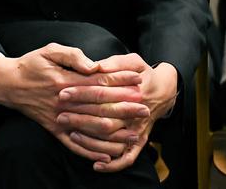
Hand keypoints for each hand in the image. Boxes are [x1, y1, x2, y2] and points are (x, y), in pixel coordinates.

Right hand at [0, 43, 145, 163]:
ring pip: (92, 128)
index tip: (138, 78)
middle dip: (125, 107)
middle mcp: (65, 101)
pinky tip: (107, 155)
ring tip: (135, 133)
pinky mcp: (54, 129)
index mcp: (66, 80)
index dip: (120, 80)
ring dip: (115, 132)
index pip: (99, 81)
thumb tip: (93, 65)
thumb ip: (73, 56)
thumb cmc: (31, 64)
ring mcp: (60, 118)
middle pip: (101, 107)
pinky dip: (91, 150)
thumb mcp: (50, 50)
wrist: (9, 83)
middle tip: (145, 107)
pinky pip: (74, 144)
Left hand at [59, 54, 177, 171]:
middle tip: (61, 116)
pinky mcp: (139, 141)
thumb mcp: (132, 61)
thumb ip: (114, 63)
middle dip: (80, 118)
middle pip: (104, 118)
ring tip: (71, 135)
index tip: (63, 93)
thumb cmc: (143, 73)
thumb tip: (95, 67)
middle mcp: (135, 113)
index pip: (102, 93)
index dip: (81, 93)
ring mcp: (137, 129)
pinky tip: (96, 165)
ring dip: (91, 141)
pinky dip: (113, 164)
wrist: (165, 90)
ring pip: (112, 141)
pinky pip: (127, 158)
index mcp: (132, 91)